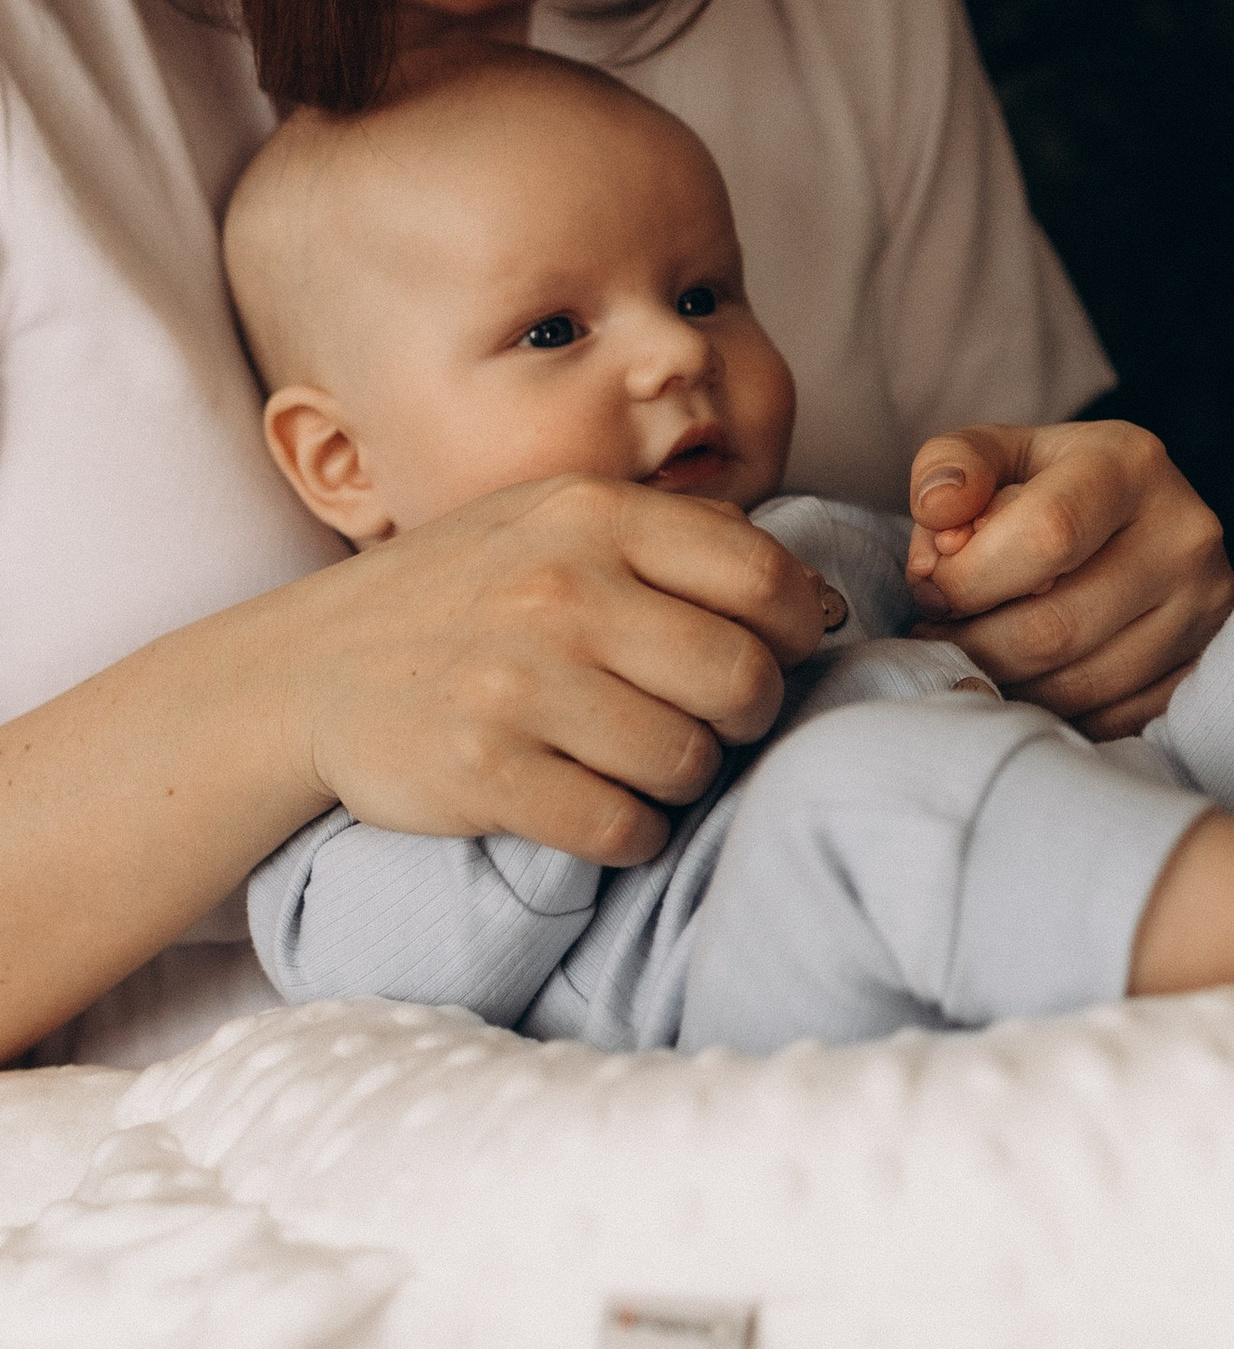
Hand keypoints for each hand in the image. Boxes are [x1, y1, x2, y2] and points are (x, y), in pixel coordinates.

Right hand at [295, 475, 834, 863]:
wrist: (307, 669)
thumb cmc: (464, 592)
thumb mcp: (556, 520)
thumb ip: (676, 537)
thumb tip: (813, 593)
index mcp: (594, 516)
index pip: (762, 576)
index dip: (795, 629)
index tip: (779, 654)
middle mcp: (560, 591)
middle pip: (741, 679)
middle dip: (750, 715)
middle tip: (719, 722)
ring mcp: (518, 683)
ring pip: (686, 762)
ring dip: (685, 779)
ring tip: (650, 764)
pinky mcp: (482, 773)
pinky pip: (619, 828)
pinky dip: (631, 833)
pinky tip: (606, 810)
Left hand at [904, 418, 1233, 736]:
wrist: (1140, 519)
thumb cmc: (1051, 487)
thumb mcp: (999, 453)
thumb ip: (950, 468)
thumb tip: (938, 518)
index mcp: (1130, 465)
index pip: (1045, 535)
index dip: (968, 579)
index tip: (932, 589)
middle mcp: (1183, 535)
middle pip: (1055, 629)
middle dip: (974, 645)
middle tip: (939, 636)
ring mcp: (1204, 608)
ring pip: (1078, 688)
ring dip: (1006, 685)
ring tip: (978, 657)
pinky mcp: (1202, 665)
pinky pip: (1110, 722)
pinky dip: (1053, 713)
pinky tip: (1029, 679)